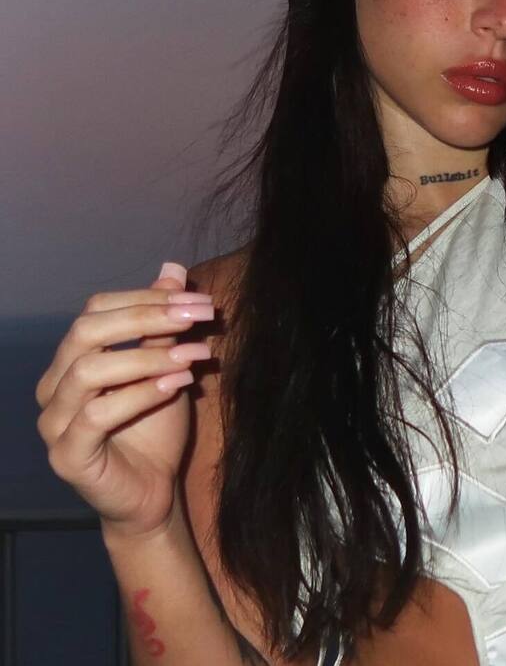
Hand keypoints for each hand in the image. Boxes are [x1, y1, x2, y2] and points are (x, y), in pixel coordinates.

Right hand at [35, 263, 214, 540]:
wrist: (154, 492)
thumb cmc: (155, 427)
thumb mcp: (166, 366)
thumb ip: (163, 323)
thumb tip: (173, 268)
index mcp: (71, 359)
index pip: (96, 310)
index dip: (145, 297)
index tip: (196, 299)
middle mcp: (53, 386)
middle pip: (85, 332)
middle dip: (147, 317)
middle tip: (196, 316)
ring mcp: (54, 423)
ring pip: (88, 371)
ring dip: (148, 356)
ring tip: (193, 354)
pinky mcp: (67, 456)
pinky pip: (97, 415)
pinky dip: (140, 394)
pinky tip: (177, 385)